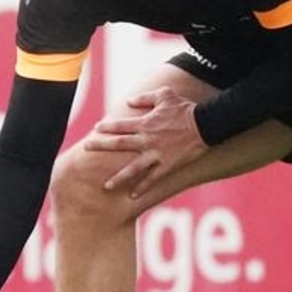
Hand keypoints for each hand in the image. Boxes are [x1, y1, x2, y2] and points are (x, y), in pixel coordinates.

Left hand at [84, 87, 206, 197]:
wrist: (206, 124)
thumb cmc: (184, 108)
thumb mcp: (164, 95)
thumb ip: (144, 98)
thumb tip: (128, 101)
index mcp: (145, 123)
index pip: (120, 126)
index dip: (106, 127)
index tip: (95, 130)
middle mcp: (147, 139)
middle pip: (119, 144)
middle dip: (101, 146)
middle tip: (86, 149)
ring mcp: (157, 154)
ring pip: (133, 168)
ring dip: (119, 178)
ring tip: (106, 186)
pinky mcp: (167, 165)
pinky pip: (152, 178)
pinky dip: (143, 187)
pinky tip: (133, 196)